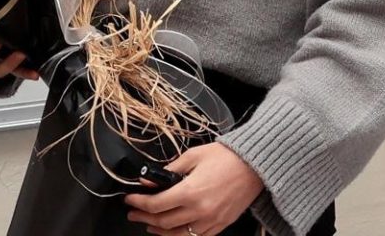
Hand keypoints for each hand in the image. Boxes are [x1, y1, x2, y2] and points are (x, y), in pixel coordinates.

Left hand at [123, 142, 263, 235]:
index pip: (155, 205)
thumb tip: (148, 181)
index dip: (138, 203)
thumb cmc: (225, 157)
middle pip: (163, 222)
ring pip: (178, 235)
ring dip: (159, 231)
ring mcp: (211, 221)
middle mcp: (200, 211)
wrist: (254, 166)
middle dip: (144, 218)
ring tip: (148, 225)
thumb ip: (168, 170)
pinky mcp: (221, 225)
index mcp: (190, 192)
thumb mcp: (191, 156)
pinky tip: (173, 231)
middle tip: (133, 213)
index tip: (129, 200)